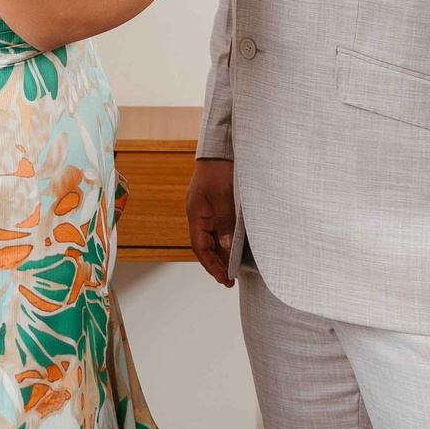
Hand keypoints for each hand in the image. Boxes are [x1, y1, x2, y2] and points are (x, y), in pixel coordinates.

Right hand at [188, 158, 235, 285]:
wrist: (220, 148)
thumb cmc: (220, 170)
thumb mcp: (225, 198)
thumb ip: (225, 223)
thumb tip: (226, 248)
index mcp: (196, 214)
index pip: (200, 247)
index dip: (212, 265)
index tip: (224, 279)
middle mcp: (198, 214)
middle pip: (205, 245)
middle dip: (217, 263)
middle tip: (230, 280)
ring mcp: (205, 209)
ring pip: (211, 238)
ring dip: (221, 253)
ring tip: (233, 269)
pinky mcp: (214, 204)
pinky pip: (216, 228)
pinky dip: (223, 241)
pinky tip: (233, 247)